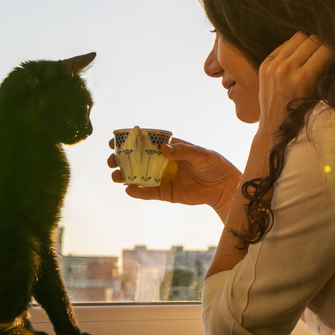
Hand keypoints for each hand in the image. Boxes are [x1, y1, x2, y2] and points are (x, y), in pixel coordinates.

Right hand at [108, 137, 241, 220]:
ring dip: (125, 176)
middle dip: (121, 159)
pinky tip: (129, 189)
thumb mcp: (200, 154)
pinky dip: (138, 192)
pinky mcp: (165, 193)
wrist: (223, 186)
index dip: (129, 141)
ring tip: (116, 176)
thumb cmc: (213, 164)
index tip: (115, 141)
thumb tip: (163, 148)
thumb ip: (182, 151)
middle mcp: (161, 162)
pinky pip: (148, 193)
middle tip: (112, 160)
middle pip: (136, 159)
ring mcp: (162, 177)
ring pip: (138, 176)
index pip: (145, 142)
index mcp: (168, 148)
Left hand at [258, 32, 333, 132]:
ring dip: (307, 44)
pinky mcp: (265, 64)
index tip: (334, 56)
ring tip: (309, 56)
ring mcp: (274, 65)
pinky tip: (296, 60)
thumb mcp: (320, 97)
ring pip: (298, 37)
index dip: (333, 51)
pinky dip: (292, 49)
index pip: (325, 49)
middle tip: (322, 56)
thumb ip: (331, 76)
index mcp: (303, 78)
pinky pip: (284, 45)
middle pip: (312, 39)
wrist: (274, 125)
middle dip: (321, 46)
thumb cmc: (302, 114)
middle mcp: (287, 69)